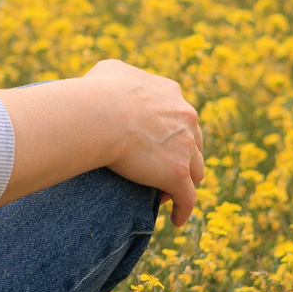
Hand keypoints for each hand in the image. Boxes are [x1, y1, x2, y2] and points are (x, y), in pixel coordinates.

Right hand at [80, 58, 204, 221]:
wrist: (101, 114)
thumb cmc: (97, 92)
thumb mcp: (109, 71)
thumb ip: (119, 77)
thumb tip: (110, 83)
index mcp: (172, 94)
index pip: (179, 116)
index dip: (169, 131)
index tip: (155, 144)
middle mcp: (186, 118)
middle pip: (192, 142)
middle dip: (181, 156)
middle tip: (162, 170)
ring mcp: (185, 147)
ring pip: (195, 170)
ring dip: (184, 182)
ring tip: (167, 195)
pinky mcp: (177, 173)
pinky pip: (188, 198)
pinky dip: (184, 209)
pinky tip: (176, 220)